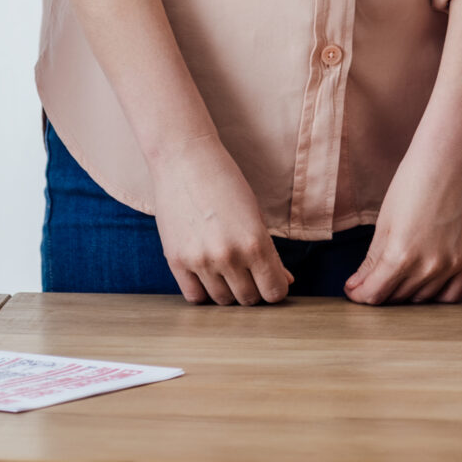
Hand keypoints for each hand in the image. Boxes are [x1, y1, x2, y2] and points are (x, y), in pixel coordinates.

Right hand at [149, 136, 291, 304]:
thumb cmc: (225, 183)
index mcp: (255, 243)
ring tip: (228, 271)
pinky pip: (194, 296)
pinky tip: (208, 276)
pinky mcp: (176, 261)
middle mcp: (228, 256)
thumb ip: (270, 253)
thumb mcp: (255, 214)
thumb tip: (286, 281)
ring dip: (229, 291)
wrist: (184, 161)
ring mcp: (200, 261)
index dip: (276, 289)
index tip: (272, 282)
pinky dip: (204, 291)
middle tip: (250, 275)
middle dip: (254, 290)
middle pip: (248, 299)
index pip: (274, 291)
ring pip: (222, 301)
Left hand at [344, 128, 461, 304]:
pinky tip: (424, 284)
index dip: (359, 294)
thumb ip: (371, 262)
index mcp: (401, 255)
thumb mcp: (384, 224)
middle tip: (374, 279)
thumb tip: (356, 288)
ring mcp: (453, 264)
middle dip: (381, 291)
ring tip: (398, 276)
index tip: (355, 289)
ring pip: (422, 299)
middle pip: (397, 298)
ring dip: (406, 293)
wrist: (449, 159)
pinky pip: (451, 296)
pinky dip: (435, 295)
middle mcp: (429, 266)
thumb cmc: (412, 183)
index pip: (374, 294)